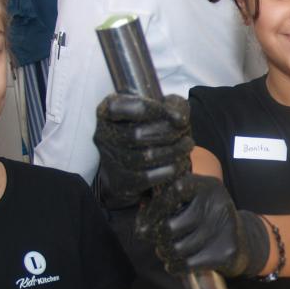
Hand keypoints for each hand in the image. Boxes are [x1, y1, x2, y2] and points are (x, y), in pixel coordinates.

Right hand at [93, 94, 192, 208]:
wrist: (144, 161)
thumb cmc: (154, 128)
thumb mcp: (165, 109)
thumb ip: (174, 106)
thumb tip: (178, 119)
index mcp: (108, 111)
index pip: (117, 107)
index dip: (149, 110)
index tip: (175, 116)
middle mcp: (103, 135)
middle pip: (136, 135)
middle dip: (168, 133)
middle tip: (185, 132)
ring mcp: (110, 160)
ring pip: (144, 157)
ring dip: (173, 152)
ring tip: (186, 146)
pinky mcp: (120, 182)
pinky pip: (146, 177)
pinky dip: (169, 170)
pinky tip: (179, 164)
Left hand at [139, 174, 270, 277]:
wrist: (243, 243)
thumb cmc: (207, 220)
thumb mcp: (193, 202)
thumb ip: (168, 206)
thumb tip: (142, 227)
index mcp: (208, 186)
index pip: (175, 190)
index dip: (155, 208)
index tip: (146, 221)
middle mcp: (218, 203)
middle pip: (170, 226)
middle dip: (158, 239)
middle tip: (159, 241)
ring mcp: (224, 227)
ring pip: (177, 248)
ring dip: (166, 253)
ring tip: (168, 251)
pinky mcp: (226, 251)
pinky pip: (187, 264)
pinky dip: (175, 267)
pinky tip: (175, 264)